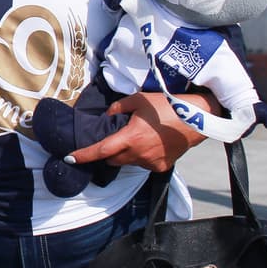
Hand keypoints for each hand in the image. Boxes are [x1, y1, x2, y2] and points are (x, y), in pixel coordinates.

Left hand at [67, 92, 205, 171]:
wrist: (197, 119)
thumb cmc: (166, 106)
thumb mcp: (138, 100)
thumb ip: (117, 108)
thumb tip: (107, 118)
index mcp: (130, 138)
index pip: (101, 150)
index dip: (83, 155)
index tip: (69, 158)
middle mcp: (139, 154)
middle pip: (112, 159)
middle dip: (108, 152)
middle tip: (115, 137)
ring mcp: (151, 163)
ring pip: (128, 162)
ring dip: (126, 153)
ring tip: (138, 136)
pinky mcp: (162, 167)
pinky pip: (143, 164)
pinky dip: (141, 156)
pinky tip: (151, 143)